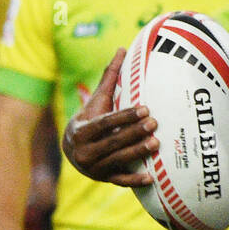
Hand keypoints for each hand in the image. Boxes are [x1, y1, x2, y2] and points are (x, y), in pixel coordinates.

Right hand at [62, 49, 158, 186]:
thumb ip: (110, 78)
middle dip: (134, 132)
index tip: (145, 108)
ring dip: (137, 152)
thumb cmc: (90, 120)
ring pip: (118, 159)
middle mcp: (85, 150)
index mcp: (82, 129)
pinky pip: (120, 181)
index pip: (106, 122)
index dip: (125, 116)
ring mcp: (94, 167)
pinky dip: (135, 180)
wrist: (72, 151)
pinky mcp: (104, 179)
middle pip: (113, 140)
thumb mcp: (97, 101)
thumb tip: (122, 48)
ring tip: (156, 143)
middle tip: (155, 124)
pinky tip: (152, 178)